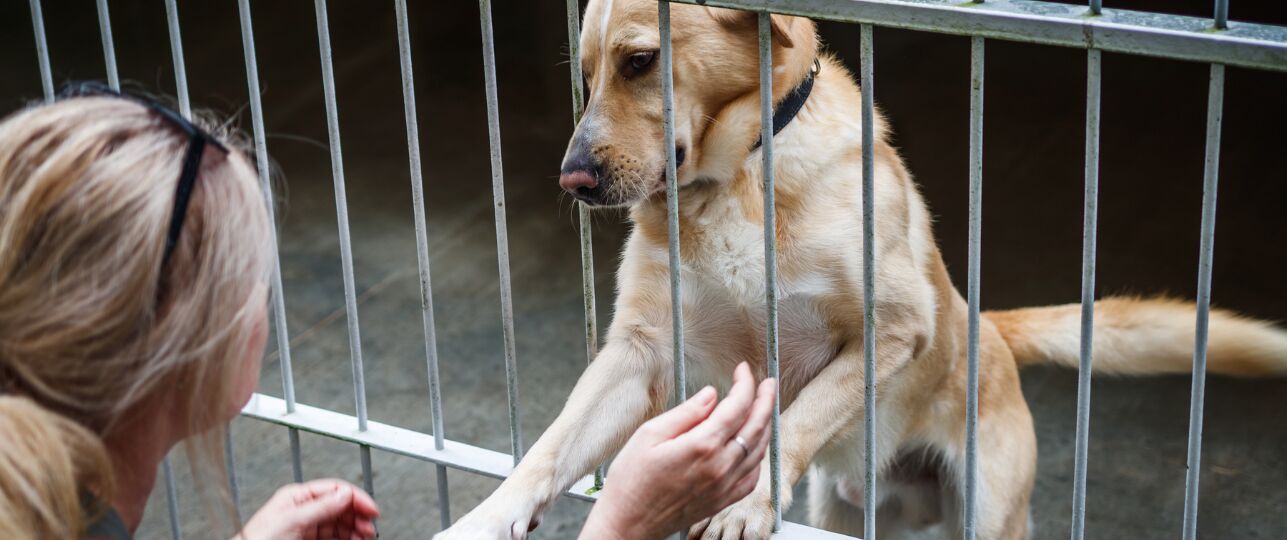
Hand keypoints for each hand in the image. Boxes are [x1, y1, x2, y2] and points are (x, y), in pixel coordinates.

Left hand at [235, 479, 379, 539]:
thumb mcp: (293, 519)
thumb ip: (321, 506)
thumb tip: (345, 493)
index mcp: (298, 497)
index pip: (335, 490)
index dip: (356, 497)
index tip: (371, 509)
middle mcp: (304, 510)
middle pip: (341, 507)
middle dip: (358, 515)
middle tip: (370, 526)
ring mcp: (307, 527)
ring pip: (340, 523)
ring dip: (355, 528)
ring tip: (365, 535)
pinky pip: (335, 536)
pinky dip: (348, 537)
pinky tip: (355, 539)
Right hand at [580, 362, 775, 539]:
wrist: (627, 523)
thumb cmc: (631, 480)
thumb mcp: (649, 434)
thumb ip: (686, 413)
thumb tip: (712, 394)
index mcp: (701, 445)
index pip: (737, 406)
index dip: (745, 384)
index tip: (743, 370)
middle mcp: (720, 466)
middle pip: (756, 426)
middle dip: (765, 399)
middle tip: (767, 383)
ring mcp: (724, 486)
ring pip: (759, 450)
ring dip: (765, 425)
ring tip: (763, 408)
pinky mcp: (723, 501)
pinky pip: (753, 476)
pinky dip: (759, 456)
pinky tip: (753, 446)